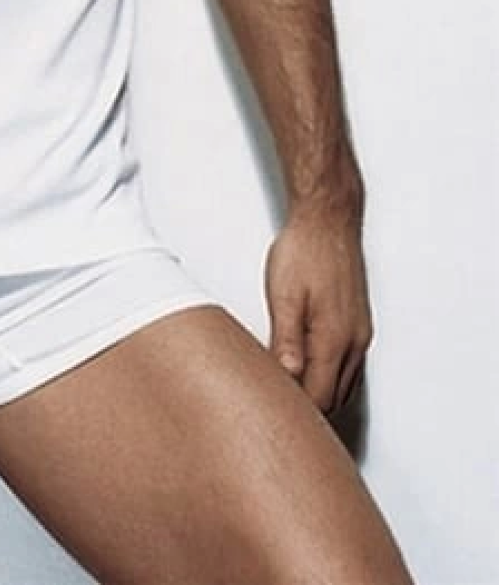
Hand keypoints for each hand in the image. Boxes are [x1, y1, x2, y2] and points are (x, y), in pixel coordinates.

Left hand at [264, 205, 372, 416]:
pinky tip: (306, 368)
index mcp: (333, 340)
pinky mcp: (358, 326)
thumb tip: (286, 375)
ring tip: (286, 388)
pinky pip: (348, 368)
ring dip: (319, 393)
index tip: (271, 410)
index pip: (318, 398)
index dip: (295, 410)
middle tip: (274, 404)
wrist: (328, 221)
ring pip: (343, 386)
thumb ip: (286, 339)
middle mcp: (353, 343)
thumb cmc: (304, 251)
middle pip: (333, 399)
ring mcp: (359, 336)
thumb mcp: (284, 294)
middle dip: (307, 407)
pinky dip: (329, 377)